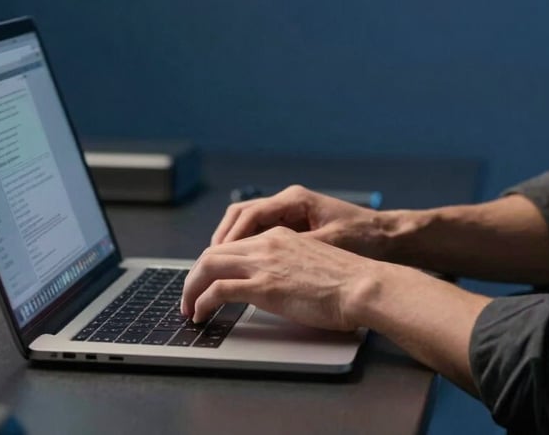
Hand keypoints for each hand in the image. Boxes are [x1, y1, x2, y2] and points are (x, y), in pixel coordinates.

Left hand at [181, 225, 380, 329]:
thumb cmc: (347, 281)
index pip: (234, 243)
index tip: (205, 280)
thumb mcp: (312, 262)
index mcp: (280, 235)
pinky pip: (218, 290)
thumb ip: (289, 266)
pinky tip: (199, 313)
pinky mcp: (264, 285)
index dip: (213, 262)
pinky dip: (202, 301)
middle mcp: (267, 243)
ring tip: (188, 307)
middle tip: (187, 296)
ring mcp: (264, 263)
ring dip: (191, 287)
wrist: (361, 285)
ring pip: (209, 265)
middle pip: (214, 251)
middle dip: (194, 274)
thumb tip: (278, 285)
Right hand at [211, 184, 394, 259]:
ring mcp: (292, 214)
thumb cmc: (365, 238)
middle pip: (241, 217)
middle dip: (221, 242)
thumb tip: (258, 267)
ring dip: (232, 246)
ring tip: (217, 272)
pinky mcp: (297, 228)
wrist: (390, 238)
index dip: (226, 240)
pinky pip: (261, 235)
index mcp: (294, 200)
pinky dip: (247, 250)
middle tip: (205, 269)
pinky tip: (242, 270)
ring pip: (248, 226)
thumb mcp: (327, 245)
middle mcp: (289, 202)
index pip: (246, 215)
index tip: (211, 261)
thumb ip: (291, 252)